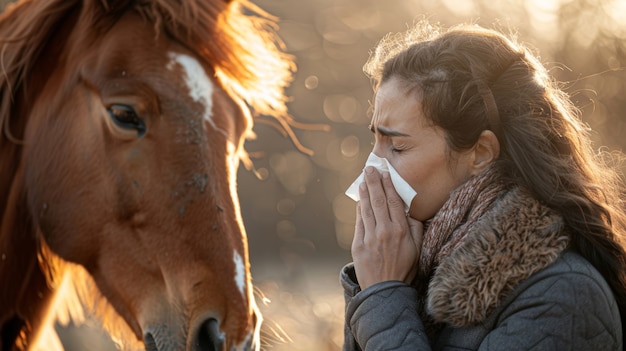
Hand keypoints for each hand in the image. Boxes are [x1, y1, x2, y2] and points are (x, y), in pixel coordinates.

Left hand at [352, 167, 423, 289]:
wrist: (385, 291)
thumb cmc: (404, 270)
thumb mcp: (417, 249)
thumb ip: (416, 229)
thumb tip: (409, 211)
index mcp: (401, 231)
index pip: (394, 202)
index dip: (389, 185)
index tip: (386, 173)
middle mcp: (385, 232)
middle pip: (378, 201)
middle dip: (374, 182)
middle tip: (370, 168)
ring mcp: (370, 238)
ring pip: (366, 209)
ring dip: (364, 192)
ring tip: (362, 180)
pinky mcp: (358, 245)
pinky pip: (359, 222)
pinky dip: (359, 209)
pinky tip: (359, 200)